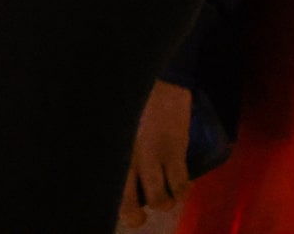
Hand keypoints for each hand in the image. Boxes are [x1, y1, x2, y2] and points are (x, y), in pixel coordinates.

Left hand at [119, 81, 190, 226]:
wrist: (161, 77)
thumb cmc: (133, 99)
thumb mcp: (116, 126)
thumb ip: (114, 149)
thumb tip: (112, 172)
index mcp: (113, 155)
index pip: (110, 192)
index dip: (118, 206)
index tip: (124, 207)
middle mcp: (129, 160)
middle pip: (128, 206)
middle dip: (135, 217)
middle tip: (140, 216)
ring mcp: (154, 156)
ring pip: (158, 199)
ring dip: (164, 203)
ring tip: (166, 199)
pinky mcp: (175, 149)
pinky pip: (180, 182)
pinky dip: (182, 190)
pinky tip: (183, 188)